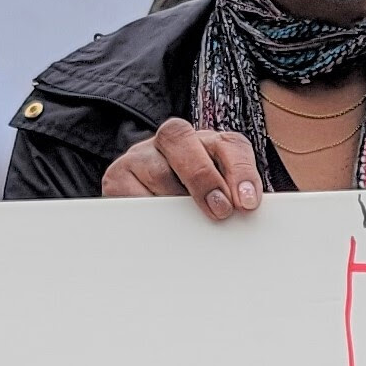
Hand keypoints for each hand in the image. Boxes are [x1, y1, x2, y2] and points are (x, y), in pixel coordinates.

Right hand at [102, 119, 261, 219]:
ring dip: (175, 201)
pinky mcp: (117, 177)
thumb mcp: (222, 199)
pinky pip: (131, 195)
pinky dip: (148, 214)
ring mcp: (142, 155)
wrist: (150, 206)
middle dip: (202, 176)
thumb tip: (243, 215)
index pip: (229, 145)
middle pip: (180, 138)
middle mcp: (174, 141)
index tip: (248, 203)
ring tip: (186, 226)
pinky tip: (158, 227)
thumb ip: (234, 201)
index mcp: (209, 143)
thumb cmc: (196, 207)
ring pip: (157, 171)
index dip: (241, 171)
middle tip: (219, 210)